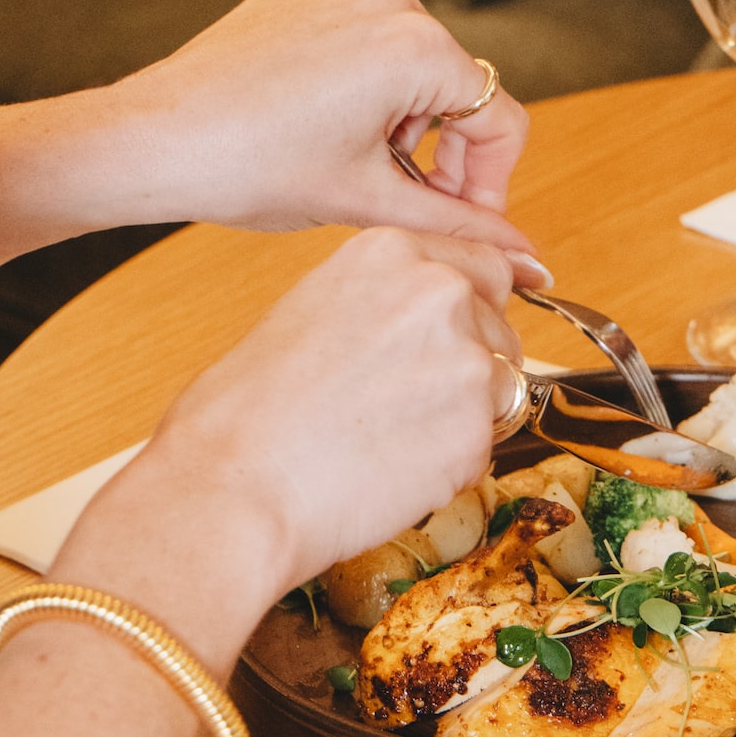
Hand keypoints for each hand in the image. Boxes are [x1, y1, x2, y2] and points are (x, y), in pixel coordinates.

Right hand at [47, 227, 521, 666]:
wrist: (233, 484)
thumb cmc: (243, 412)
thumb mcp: (312, 311)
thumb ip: (382, 303)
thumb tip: (423, 323)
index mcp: (393, 252)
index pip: (482, 266)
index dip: (472, 310)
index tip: (459, 338)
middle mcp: (440, 293)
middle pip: (498, 329)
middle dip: (470, 366)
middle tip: (405, 407)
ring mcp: (466, 360)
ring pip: (502, 389)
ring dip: (465, 417)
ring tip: (387, 441)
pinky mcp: (478, 429)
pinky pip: (487, 447)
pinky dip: (452, 466)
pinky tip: (391, 470)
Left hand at [102, 0, 546, 285]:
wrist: (152, 140)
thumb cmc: (249, 167)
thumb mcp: (369, 203)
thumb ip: (459, 225)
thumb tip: (522, 253)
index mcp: (415, 46)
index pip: (500, 118)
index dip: (491, 183)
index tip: (469, 223)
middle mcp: (387, 2)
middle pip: (457, 88)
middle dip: (443, 152)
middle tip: (409, 205)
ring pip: (407, 67)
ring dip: (400, 122)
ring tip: (353, 167)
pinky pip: (357, 44)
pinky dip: (356, 90)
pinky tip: (317, 131)